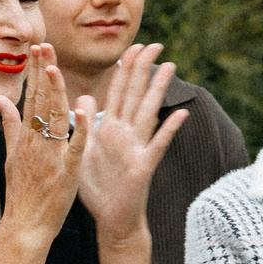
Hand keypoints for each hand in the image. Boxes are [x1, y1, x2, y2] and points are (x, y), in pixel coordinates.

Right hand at [0, 44, 89, 246]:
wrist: (26, 224)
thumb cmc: (22, 192)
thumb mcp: (11, 156)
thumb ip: (10, 126)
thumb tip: (1, 99)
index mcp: (26, 137)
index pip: (30, 97)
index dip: (35, 72)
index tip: (38, 49)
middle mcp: (36, 142)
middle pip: (40, 101)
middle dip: (43, 72)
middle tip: (44, 45)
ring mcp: (51, 156)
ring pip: (54, 119)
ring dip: (55, 92)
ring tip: (54, 67)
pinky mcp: (67, 171)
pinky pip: (75, 147)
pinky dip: (81, 129)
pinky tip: (85, 110)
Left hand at [76, 43, 188, 244]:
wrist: (111, 219)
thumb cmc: (99, 188)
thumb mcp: (86, 150)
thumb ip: (87, 124)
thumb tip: (83, 97)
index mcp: (110, 128)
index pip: (119, 92)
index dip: (126, 69)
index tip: (133, 46)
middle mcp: (126, 134)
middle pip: (136, 95)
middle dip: (144, 69)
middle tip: (155, 44)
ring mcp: (137, 148)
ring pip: (148, 112)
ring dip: (158, 90)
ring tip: (170, 66)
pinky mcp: (143, 166)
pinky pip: (157, 145)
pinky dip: (168, 130)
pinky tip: (180, 115)